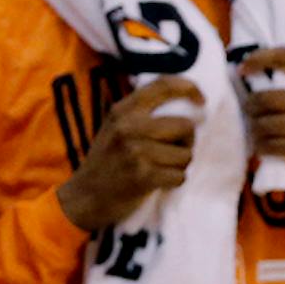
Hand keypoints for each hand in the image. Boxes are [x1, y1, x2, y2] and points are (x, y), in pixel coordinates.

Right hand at [57, 78, 201, 231]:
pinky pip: (180, 176)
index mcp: (123, 110)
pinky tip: (157, 183)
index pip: (164, 86)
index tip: (202, 101)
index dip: (189, 88)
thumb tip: (187, 106)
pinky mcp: (143, 176)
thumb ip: (141, 114)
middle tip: (170, 153)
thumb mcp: (115, 127)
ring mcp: (135, 151)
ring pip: (186, 154)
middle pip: (185, 126)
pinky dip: (174, 182)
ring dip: (179, 166)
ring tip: (159, 169)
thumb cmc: (107, 162)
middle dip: (186, 143)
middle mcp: (129, 126)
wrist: (83, 198)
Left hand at [240, 48, 284, 193]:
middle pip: (267, 97)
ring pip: (265, 124)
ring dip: (254, 131)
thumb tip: (250, 75)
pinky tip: (264, 148)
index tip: (242, 70)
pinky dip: (262, 148)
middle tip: (249, 115)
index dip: (258, 58)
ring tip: (256, 134)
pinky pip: (271, 145)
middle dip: (250, 108)